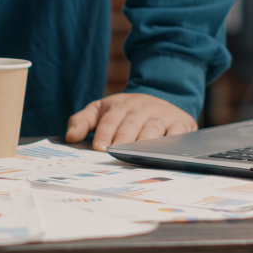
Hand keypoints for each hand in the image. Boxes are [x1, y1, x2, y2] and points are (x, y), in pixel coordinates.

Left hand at [65, 93, 196, 151]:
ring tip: (139, 157)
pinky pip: (178, 134)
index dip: (104, 134)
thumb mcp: (101, 110)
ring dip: (146, 144)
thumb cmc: (124, 111)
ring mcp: (162, 115)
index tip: (99, 148)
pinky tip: (165, 154)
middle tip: (117, 153)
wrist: (161, 95)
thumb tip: (70, 137)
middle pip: (131, 125)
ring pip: (153, 130)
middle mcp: (141, 108)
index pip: (109, 121)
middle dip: (123, 140)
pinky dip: (173, 144)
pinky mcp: (182, 123)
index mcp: (119, 106)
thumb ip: (82, 121)